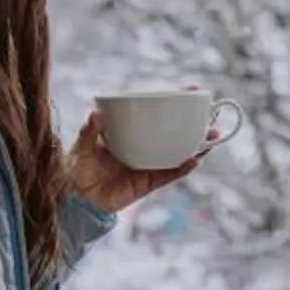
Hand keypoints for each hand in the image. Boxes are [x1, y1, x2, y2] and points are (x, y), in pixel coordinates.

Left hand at [67, 99, 215, 215]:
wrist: (76, 198)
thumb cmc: (78, 167)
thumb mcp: (82, 144)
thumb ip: (89, 130)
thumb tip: (96, 114)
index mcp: (131, 133)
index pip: (155, 115)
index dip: (174, 103)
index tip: (192, 91)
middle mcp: (143, 147)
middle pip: (174, 134)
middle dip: (196, 126)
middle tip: (213, 117)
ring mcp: (147, 165)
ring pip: (178, 154)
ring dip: (197, 146)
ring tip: (213, 137)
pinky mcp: (147, 183)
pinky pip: (169, 175)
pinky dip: (182, 168)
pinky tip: (195, 159)